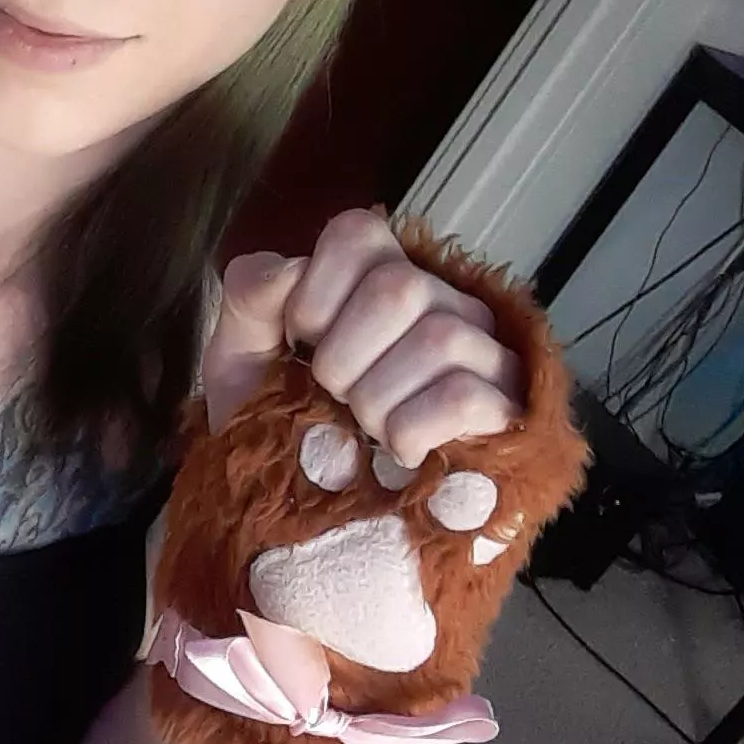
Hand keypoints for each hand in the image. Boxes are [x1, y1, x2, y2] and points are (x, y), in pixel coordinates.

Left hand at [201, 208, 527, 457]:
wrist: (293, 510)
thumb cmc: (274, 424)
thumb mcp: (240, 359)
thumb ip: (251, 298)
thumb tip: (289, 270)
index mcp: (377, 274)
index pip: (358, 233)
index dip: (314, 295)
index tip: (300, 343)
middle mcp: (440, 300)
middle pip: (399, 289)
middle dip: (342, 358)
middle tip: (332, 396)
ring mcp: (481, 352)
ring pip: (440, 339)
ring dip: (376, 400)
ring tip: (364, 429)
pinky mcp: (503, 411)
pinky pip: (466, 396)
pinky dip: (413, 428)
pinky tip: (398, 450)